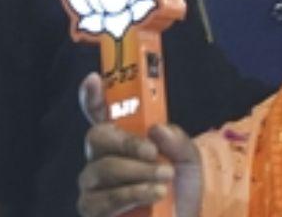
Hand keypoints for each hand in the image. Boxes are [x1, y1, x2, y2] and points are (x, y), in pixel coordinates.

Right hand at [76, 73, 201, 216]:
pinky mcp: (93, 210)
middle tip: (151, 152)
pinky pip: (101, 199)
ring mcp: (94, 185)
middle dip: (125, 142)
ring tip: (164, 179)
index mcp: (125, 139)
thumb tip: (156, 129)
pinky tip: (153, 194)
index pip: (101, 114)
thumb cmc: (182, 185)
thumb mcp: (189, 158)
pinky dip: (131, 194)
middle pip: (96, 138)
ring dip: (137, 172)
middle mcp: (103, 158)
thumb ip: (177, 140)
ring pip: (102, 169)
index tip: (94, 79)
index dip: (93, 97)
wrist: (187, 216)